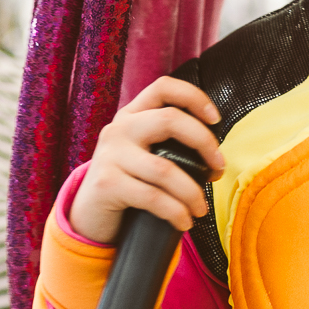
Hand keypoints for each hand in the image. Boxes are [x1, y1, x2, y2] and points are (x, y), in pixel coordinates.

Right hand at [67, 76, 224, 243]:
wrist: (90, 215)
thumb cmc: (129, 183)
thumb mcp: (144, 154)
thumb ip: (169, 144)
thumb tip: (215, 157)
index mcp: (132, 115)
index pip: (164, 87)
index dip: (194, 97)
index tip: (215, 118)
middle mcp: (119, 128)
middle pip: (170, 120)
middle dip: (204, 143)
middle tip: (219, 168)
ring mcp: (110, 154)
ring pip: (165, 169)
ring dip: (192, 192)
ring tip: (200, 208)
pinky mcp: (106, 183)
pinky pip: (152, 197)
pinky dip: (175, 212)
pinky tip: (183, 220)